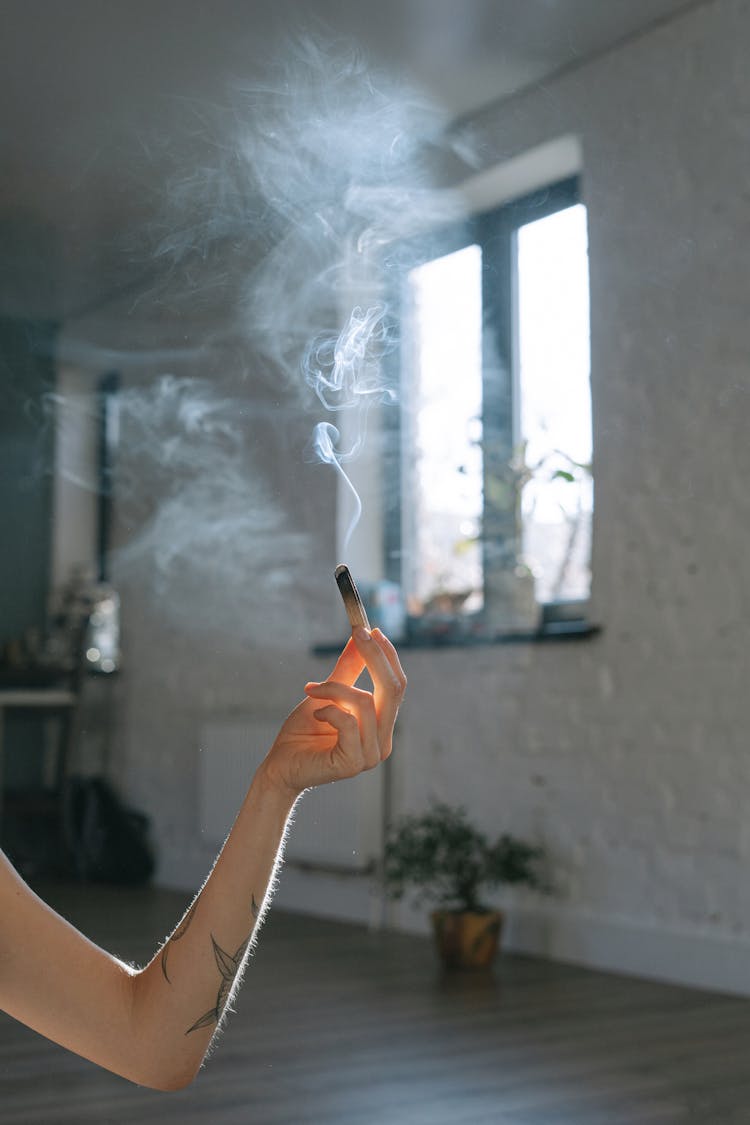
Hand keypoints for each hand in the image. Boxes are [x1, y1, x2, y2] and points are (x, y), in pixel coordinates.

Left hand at [261, 626, 405, 796]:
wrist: (280, 765)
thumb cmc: (303, 732)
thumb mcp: (328, 694)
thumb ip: (348, 670)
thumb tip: (361, 635)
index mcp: (382, 726)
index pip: (397, 686)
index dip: (387, 656)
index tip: (371, 629)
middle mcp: (383, 742)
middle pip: (392, 690)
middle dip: (374, 657)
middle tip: (357, 632)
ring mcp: (370, 756)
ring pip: (364, 702)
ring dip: (334, 689)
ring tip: (312, 692)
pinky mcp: (353, 763)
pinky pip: (348, 722)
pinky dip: (328, 710)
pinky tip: (316, 714)